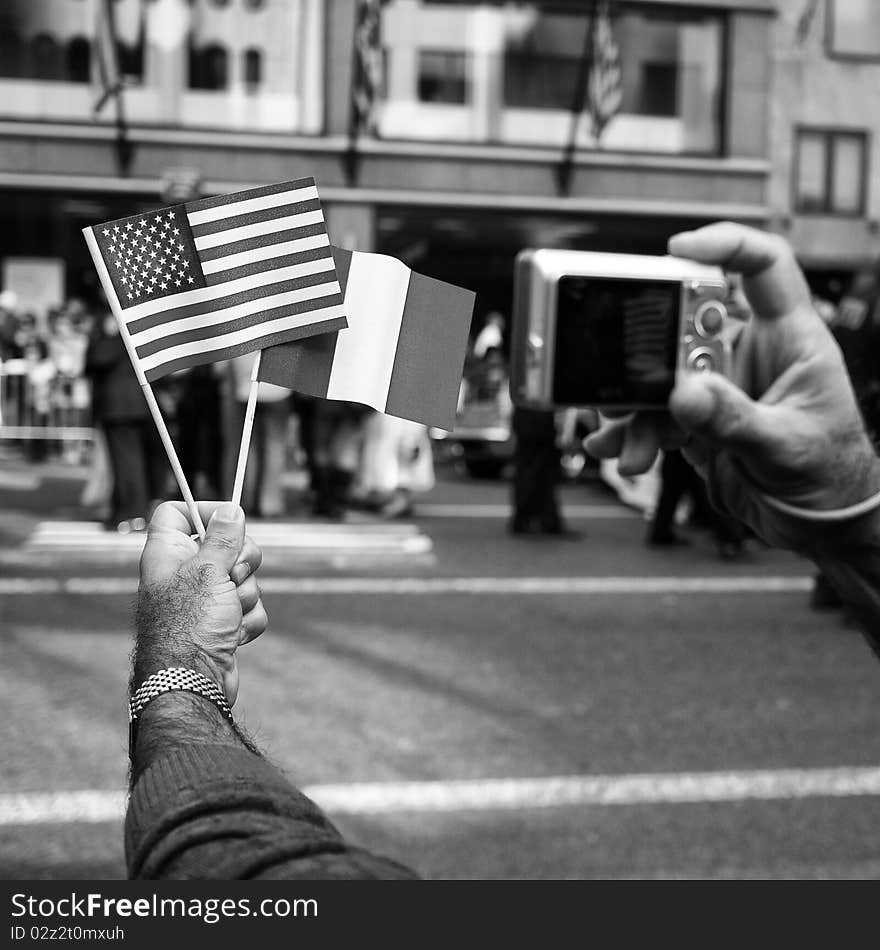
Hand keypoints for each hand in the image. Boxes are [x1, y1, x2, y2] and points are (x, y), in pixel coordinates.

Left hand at [137, 501, 266, 704]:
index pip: (176, 513)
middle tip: (233, 575)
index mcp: (168, 553)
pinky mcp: (222, 624)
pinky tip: (232, 635)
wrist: (191, 683)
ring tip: (227, 614)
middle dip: (242, 561)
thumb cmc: (189, 625)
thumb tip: (231, 510)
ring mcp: (204, 600)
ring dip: (245, 596)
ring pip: (243, 579)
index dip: (202, 510)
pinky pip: (249, 608)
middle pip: (225, 544)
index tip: (228, 518)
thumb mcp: (208, 570)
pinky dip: (247, 620)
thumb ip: (222, 537)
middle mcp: (184, 574)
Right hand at [585, 222, 879, 551]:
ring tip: (625, 435)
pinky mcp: (697, 420)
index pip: (763, 267)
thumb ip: (733, 420)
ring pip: (662, 376)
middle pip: (688, 324)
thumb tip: (684, 393)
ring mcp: (720, 387)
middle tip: (626, 371)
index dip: (724, 245)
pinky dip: (632, 431)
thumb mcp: (786, 446)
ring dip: (636, 406)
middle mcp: (750, 353)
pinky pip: (654, 415)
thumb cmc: (830, 474)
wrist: (816, 523)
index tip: (677, 249)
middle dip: (651, 349)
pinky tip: (619, 447)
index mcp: (790, 339)